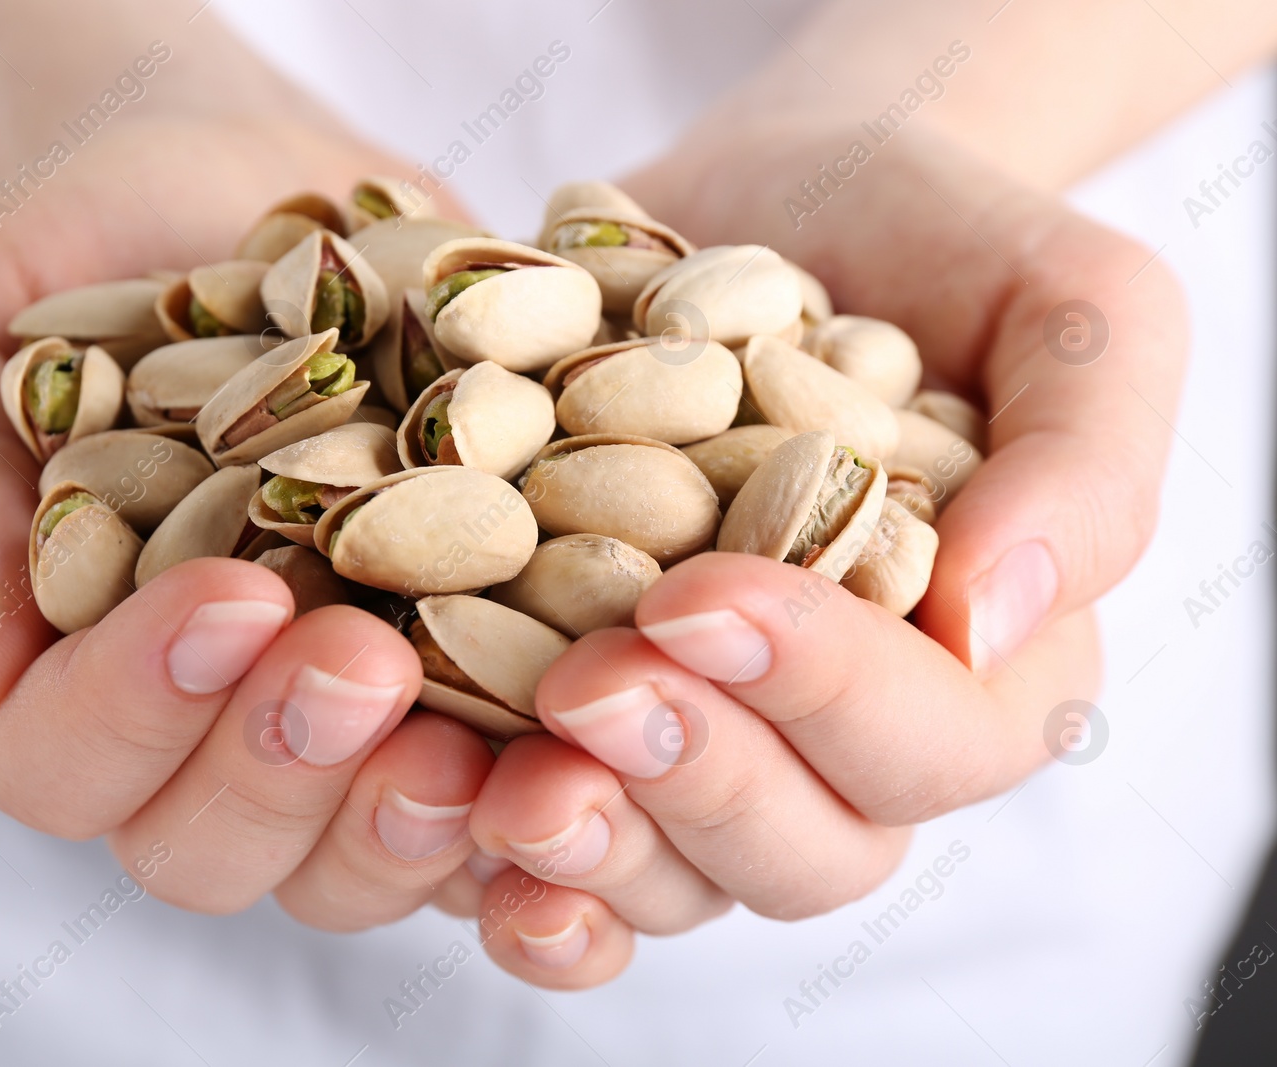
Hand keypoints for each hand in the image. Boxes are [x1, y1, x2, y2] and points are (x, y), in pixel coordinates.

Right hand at [0, 116, 490, 928]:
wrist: (258, 185)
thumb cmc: (95, 229)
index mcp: (48, 659)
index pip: (50, 757)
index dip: (132, 708)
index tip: (232, 595)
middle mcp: (187, 729)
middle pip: (200, 848)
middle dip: (280, 770)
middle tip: (362, 659)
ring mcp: (327, 735)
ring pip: (346, 868)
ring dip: (406, 823)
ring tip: (477, 733)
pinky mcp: (454, 701)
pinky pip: (489, 810)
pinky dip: (532, 803)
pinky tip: (588, 739)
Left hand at [440, 121, 1185, 986]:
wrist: (777, 195)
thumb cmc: (942, 238)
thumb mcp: (1069, 306)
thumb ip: (1083, 461)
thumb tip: (995, 618)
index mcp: (975, 666)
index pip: (932, 742)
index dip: (822, 693)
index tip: (700, 596)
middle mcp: (838, 735)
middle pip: (800, 848)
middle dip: (693, 783)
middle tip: (585, 691)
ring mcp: (707, 739)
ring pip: (673, 876)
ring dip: (591, 855)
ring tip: (503, 792)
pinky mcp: (581, 718)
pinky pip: (558, 851)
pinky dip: (502, 872)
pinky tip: (446, 827)